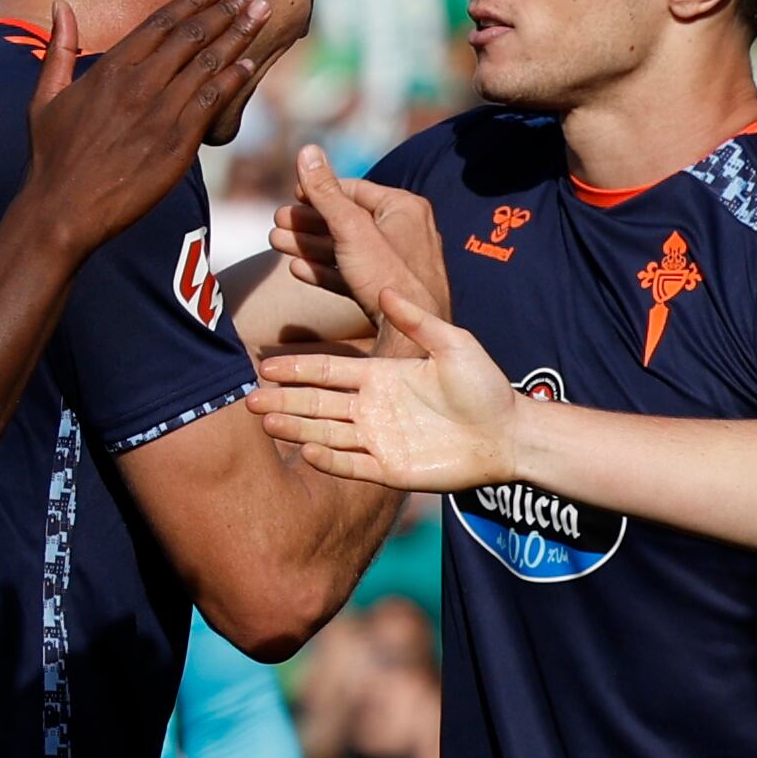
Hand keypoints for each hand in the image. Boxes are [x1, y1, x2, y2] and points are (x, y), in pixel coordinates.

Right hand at [17, 0, 267, 252]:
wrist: (62, 210)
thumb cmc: (52, 158)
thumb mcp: (46, 96)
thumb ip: (58, 49)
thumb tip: (60, 5)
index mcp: (110, 68)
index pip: (160, 23)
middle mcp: (138, 83)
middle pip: (192, 35)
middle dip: (226, 8)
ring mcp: (160, 112)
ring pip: (208, 63)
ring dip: (238, 34)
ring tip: (261, 11)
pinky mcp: (177, 142)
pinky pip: (213, 101)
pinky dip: (234, 79)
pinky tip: (251, 63)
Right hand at [249, 288, 520, 487]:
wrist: (509, 433)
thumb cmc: (486, 386)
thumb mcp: (454, 344)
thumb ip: (419, 321)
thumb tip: (388, 287)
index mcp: (383, 376)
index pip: (330, 370)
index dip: (298, 367)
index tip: (265, 362)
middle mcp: (374, 408)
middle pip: (318, 403)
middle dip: (283, 399)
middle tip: (246, 398)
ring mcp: (380, 440)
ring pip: (327, 433)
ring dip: (296, 427)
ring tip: (265, 421)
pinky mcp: (391, 470)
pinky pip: (353, 465)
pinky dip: (330, 459)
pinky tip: (306, 450)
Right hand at [269, 147, 450, 325]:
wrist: (410, 337)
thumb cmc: (387, 278)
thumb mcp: (349, 228)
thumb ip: (325, 191)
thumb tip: (307, 150)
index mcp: (404, 208)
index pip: (355, 189)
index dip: (320, 190)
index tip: (292, 196)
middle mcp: (406, 232)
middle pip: (347, 219)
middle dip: (307, 221)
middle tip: (276, 222)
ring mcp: (397, 264)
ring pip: (345, 248)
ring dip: (308, 245)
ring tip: (276, 243)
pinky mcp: (388, 291)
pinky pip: (351, 274)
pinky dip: (324, 270)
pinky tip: (297, 271)